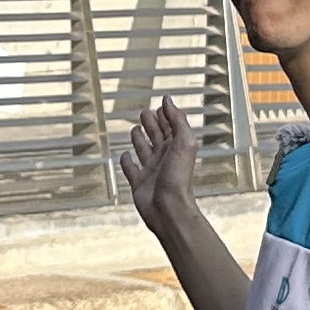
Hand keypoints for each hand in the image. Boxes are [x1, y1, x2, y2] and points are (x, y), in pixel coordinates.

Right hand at [117, 98, 197, 235]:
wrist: (169, 209)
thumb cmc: (178, 179)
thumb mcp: (184, 142)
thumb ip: (177, 120)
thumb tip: (168, 101)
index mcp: (177, 147)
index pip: (171, 126)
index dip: (166, 115)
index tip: (162, 105)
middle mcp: (164, 157)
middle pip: (156, 136)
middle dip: (151, 124)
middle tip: (145, 113)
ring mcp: (151, 170)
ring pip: (144, 150)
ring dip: (139, 139)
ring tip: (135, 130)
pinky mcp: (139, 182)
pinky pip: (131, 169)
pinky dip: (127, 161)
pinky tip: (125, 156)